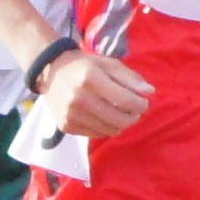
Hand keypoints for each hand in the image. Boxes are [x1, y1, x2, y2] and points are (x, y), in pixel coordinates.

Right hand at [37, 49, 152, 140]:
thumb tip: (150, 92)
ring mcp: (70, 114)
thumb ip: (130, 78)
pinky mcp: (65, 125)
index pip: (126, 101)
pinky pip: (95, 134)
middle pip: (119, 120)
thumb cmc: (84, 65)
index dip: (141, 105)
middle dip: (133, 117)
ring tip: (120, 114)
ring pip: (109, 130)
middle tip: (134, 111)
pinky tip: (104, 117)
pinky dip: (105, 128)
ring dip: (120, 124)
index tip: (143, 102)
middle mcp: (78, 98)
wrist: (50, 71)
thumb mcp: (108, 64)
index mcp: (91, 79)